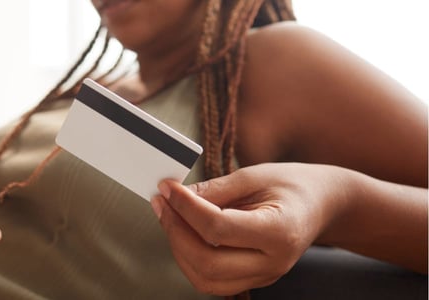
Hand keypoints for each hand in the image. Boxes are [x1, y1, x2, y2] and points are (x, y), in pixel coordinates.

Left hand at [150, 163, 349, 294]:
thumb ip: (215, 189)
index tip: (168, 188)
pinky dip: (190, 258)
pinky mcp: (252, 279)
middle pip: (207, 262)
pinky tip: (184, 232)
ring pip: (205, 278)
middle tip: (163, 202)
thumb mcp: (255, 175)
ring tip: (170, 216)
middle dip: (175, 231)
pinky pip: (211, 280)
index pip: (218, 228)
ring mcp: (263, 276)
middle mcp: (272, 263)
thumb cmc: (293, 185)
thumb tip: (176, 196)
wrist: (322, 205)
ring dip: (179, 248)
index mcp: (279, 232)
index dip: (185, 208)